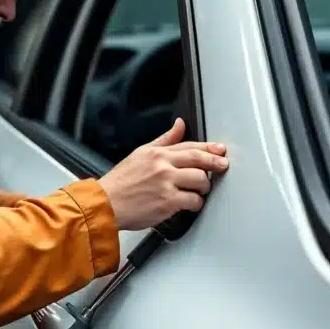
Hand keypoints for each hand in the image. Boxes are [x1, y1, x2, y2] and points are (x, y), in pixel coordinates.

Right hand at [98, 118, 228, 230]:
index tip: (220, 150)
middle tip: (223, 166)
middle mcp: (163, 166)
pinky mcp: (168, 202)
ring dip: (204, 187)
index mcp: (157, 153)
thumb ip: (164, 140)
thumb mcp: (141, 154)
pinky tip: (192, 204)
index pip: (189, 146)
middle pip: (198, 160)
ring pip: (199, 180)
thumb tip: (179, 125)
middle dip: (215, 163)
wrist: (106, 204)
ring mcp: (166, 184)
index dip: (209, 148)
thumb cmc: (120, 182)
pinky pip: (193, 201)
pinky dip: (196, 203)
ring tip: (201, 190)